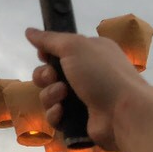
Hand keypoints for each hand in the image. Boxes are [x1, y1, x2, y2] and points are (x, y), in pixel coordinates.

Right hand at [26, 28, 151, 150]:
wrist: (124, 113)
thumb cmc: (102, 74)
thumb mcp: (74, 47)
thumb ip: (49, 39)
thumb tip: (29, 31)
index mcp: (90, 53)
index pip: (59, 51)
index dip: (47, 54)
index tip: (44, 56)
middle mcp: (87, 74)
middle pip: (49, 73)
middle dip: (44, 76)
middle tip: (52, 77)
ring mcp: (83, 98)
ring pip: (49, 95)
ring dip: (50, 94)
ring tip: (62, 96)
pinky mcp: (79, 120)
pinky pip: (56, 115)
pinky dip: (56, 114)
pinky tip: (63, 112)